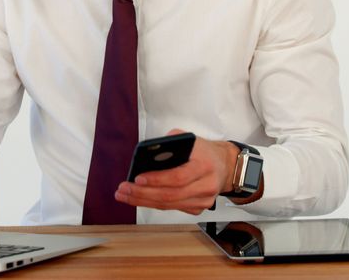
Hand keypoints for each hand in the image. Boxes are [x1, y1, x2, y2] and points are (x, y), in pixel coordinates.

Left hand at [113, 129, 238, 214]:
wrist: (224, 165)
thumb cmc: (203, 151)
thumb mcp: (189, 139)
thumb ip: (170, 142)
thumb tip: (147, 152)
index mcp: (204, 165)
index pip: (178, 177)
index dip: (157, 179)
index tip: (137, 178)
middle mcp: (206, 185)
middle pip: (171, 195)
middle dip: (143, 193)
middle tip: (123, 189)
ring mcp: (204, 200)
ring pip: (169, 205)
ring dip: (144, 201)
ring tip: (125, 195)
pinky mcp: (198, 208)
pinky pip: (172, 208)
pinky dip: (153, 203)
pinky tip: (139, 198)